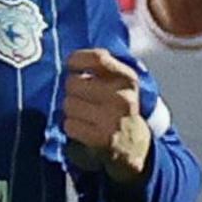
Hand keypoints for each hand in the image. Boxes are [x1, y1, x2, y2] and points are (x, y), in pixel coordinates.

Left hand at [61, 48, 150, 180]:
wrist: (133, 143)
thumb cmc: (120, 107)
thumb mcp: (120, 83)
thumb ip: (102, 67)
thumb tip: (70, 59)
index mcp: (127, 79)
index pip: (97, 58)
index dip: (77, 59)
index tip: (71, 65)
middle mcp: (122, 97)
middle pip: (74, 82)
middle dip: (72, 90)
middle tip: (81, 97)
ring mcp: (112, 119)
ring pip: (68, 104)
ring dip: (71, 110)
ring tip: (85, 114)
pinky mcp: (101, 138)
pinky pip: (69, 125)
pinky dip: (72, 126)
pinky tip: (83, 127)